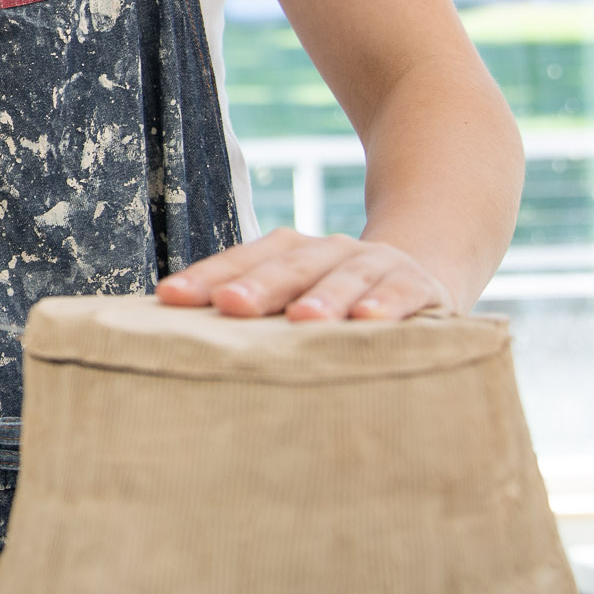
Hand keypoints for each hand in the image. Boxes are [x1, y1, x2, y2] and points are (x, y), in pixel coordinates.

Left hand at [158, 229, 455, 322]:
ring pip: (345, 276)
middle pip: (289, 265)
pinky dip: (387, 304)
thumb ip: (251, 313)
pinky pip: (402, 293)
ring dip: (324, 297)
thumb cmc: (334, 301)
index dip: (207, 276)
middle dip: (259, 285)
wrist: (422, 273)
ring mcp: (375, 264)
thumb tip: (173, 342)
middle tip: (229, 305)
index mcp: (290, 252)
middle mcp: (329, 251)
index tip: (171, 297)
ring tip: (304, 318)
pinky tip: (370, 319)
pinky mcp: (419, 286)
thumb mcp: (294, 299)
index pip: (243, 260)